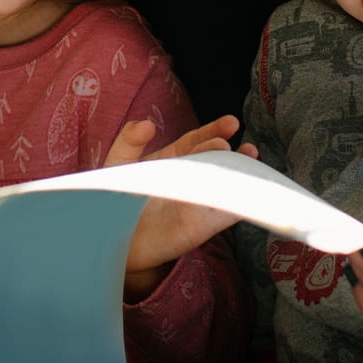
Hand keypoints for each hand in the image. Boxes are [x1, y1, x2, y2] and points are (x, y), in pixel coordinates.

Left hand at [110, 116, 248, 292]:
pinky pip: (225, 214)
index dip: (215, 130)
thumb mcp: (119, 163)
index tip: (231, 123)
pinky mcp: (201, 226)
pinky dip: (237, 203)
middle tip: (225, 147)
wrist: (112, 239)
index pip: (199, 140)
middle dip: (224, 152)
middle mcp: (191, 178)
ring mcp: (199, 202)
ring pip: (226, 184)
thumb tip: (148, 124)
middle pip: (214, 160)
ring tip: (249, 162)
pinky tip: (247, 191)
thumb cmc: (116, 199)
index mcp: (174, 158)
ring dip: (241, 173)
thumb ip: (130, 141)